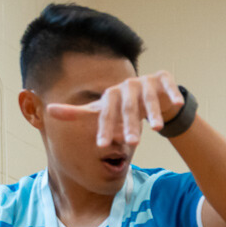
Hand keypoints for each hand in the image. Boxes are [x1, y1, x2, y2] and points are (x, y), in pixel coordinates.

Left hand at [48, 69, 184, 147]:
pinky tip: (176, 103)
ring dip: (153, 113)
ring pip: (148, 99)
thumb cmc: (122, 107)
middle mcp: (127, 87)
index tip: (102, 146)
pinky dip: (172, 94)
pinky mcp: (163, 80)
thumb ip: (77, 112)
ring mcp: (146, 82)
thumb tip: (49, 111)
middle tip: (132, 144)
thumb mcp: (100, 110)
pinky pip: (168, 86)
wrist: (149, 95)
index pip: (105, 114)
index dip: (104, 129)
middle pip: (128, 108)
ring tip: (156, 130)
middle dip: (130, 125)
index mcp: (111, 95)